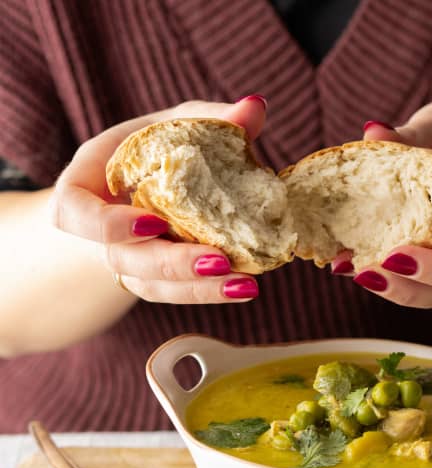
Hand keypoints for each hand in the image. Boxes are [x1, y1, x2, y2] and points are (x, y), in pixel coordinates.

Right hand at [50, 96, 267, 302]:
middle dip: (170, 264)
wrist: (150, 183)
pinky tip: (243, 287)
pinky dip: (210, 292)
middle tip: (218, 261)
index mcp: (87, 186)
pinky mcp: (158, 280)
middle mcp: (102, 233)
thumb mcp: (176, 124)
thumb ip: (211, 119)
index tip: (152, 222)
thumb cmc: (154, 147)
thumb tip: (255, 106)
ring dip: (198, 289)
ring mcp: (130, 262)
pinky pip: (176, 293)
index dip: (106, 225)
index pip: (72, 213)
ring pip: (152, 287)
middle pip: (123, 259)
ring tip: (243, 284)